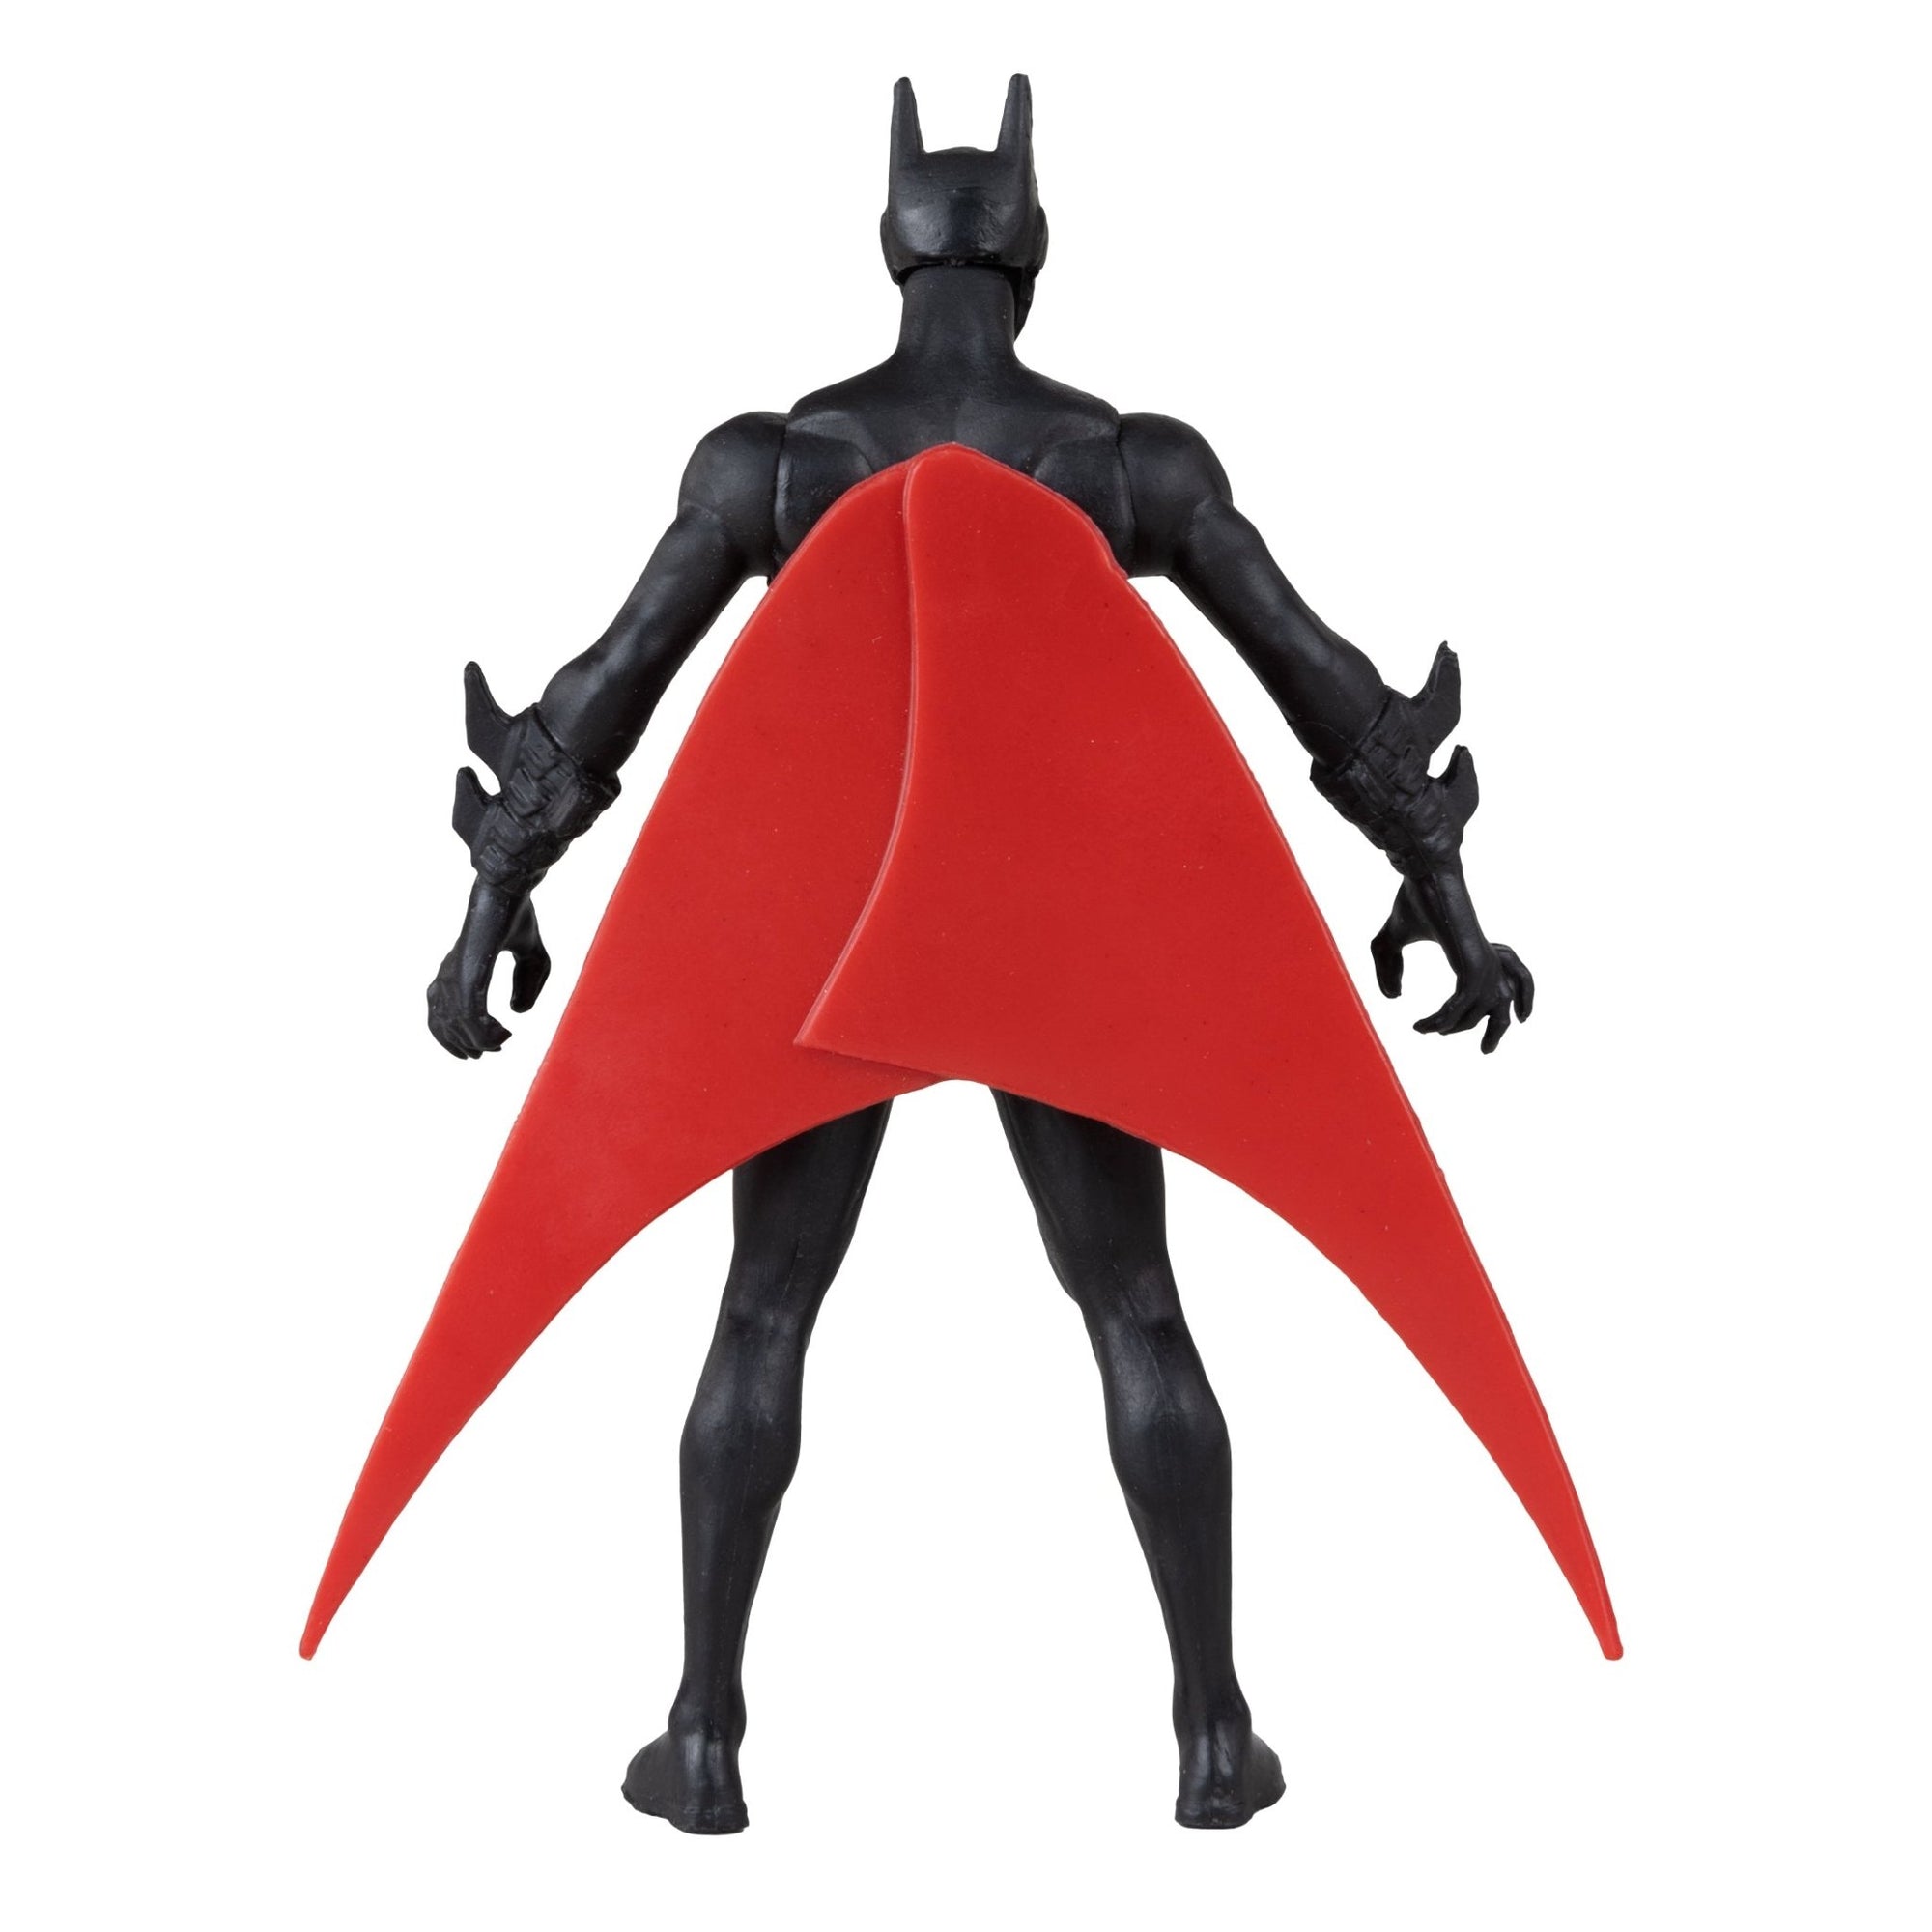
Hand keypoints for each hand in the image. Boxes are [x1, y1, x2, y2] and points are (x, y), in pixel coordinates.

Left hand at [425, 881, 551, 1057]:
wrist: (508, 887)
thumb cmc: (516, 915)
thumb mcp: (532, 957)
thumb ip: (527, 986)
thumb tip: (516, 1014)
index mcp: (457, 969)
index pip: (442, 1013)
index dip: (458, 1035)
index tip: (489, 1045)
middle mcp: (449, 973)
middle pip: (442, 1023)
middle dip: (465, 1044)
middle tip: (491, 1051)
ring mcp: (456, 973)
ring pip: (456, 1022)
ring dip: (478, 1039)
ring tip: (500, 1042)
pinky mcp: (468, 972)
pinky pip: (468, 1011)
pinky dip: (482, 1029)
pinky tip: (502, 1032)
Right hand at [1369, 871, 1532, 1053]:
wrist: (1427, 877)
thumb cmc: (1414, 901)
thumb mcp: (1390, 940)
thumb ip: (1389, 967)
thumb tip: (1393, 997)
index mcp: (1479, 950)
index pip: (1500, 983)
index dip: (1484, 1007)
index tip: (1452, 1022)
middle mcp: (1488, 959)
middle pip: (1506, 1002)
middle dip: (1498, 1030)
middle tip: (1487, 1052)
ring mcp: (1484, 963)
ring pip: (1481, 1011)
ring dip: (1453, 1027)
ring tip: (1428, 1031)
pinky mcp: (1473, 967)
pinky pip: (1462, 1007)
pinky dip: (1442, 1020)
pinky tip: (1424, 1025)